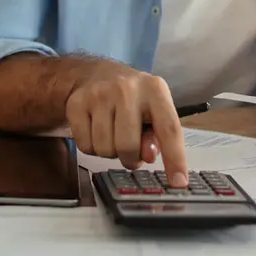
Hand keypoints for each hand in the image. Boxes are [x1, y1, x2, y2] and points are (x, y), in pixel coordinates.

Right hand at [64, 62, 188, 186]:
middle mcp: (127, 89)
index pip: (169, 129)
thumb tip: (147, 156)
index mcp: (155, 90)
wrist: (96, 73)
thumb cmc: (132, 98)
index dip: (175, 158)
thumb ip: (157, 136)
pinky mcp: (76, 103)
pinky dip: (91, 148)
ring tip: (113, 135)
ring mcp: (99, 94)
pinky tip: (96, 131)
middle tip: (130, 150)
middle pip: (128, 146)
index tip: (178, 183)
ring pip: (105, 149)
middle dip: (130, 157)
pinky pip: (85, 146)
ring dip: (110, 153)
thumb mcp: (153, 110)